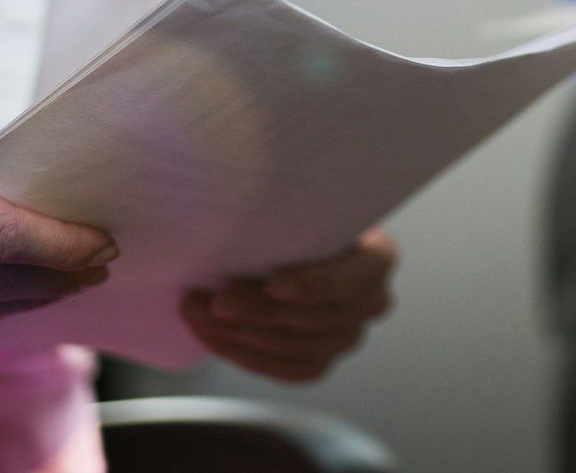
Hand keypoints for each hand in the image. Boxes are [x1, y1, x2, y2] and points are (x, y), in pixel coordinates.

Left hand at [180, 229, 396, 382]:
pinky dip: (243, 355)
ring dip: (240, 333)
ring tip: (197, 311)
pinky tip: (212, 336)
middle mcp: (372, 301)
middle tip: (215, 300)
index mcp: (378, 256)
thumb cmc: (294, 220)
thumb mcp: (303, 207)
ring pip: (297, 346)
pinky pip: (286, 369)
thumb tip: (246, 214)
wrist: (287, 247)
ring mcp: (348, 336)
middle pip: (319, 317)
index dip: (317, 284)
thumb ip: (289, 215)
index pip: (359, 276)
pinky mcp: (321, 361)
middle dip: (260, 310)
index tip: (274, 284)